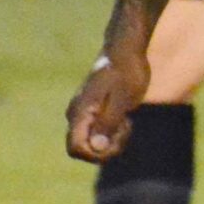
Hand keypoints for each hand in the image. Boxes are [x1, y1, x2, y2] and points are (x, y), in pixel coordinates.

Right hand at [65, 47, 149, 162]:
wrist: (126, 51)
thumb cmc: (127, 72)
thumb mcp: (122, 98)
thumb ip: (108, 123)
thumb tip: (96, 147)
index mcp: (80, 111)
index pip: (76, 149)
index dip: (97, 153)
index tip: (117, 137)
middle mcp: (76, 115)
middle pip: (85, 150)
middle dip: (109, 147)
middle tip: (126, 126)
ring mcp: (83, 115)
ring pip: (93, 144)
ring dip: (113, 140)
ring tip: (127, 120)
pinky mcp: (93, 114)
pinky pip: (99, 135)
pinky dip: (114, 133)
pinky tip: (125, 118)